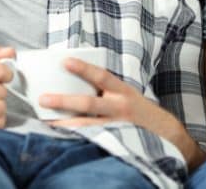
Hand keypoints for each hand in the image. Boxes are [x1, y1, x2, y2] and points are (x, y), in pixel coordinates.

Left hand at [40, 59, 172, 130]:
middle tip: (43, 99)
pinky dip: (76, 139)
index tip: (65, 61)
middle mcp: (120, 108)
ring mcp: (116, 128)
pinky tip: (61, 138)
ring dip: (65, 124)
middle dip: (65, 101)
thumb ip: (105, 86)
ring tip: (47, 122)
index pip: (102, 76)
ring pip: (87, 126)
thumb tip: (73, 71)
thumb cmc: (136, 108)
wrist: (162, 132)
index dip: (84, 68)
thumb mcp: (124, 92)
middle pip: (90, 104)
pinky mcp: (113, 143)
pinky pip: (91, 141)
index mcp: (122, 91)